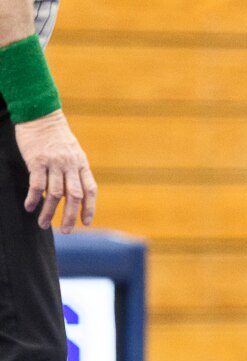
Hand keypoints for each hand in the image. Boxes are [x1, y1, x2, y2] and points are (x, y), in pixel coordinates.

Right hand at [14, 109, 97, 232]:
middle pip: (74, 196)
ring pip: (54, 193)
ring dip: (49, 211)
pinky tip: (29, 207)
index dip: (89, 208)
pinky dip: (34, 198)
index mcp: (82, 165)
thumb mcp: (74, 153)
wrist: (41, 115)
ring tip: (42, 225)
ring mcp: (54, 163)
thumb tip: (73, 196)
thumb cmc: (57, 138)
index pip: (90, 190)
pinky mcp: (37, 161)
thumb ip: (75, 172)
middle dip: (70, 216)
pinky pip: (37, 184)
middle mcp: (70, 165)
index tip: (86, 223)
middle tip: (65, 231)